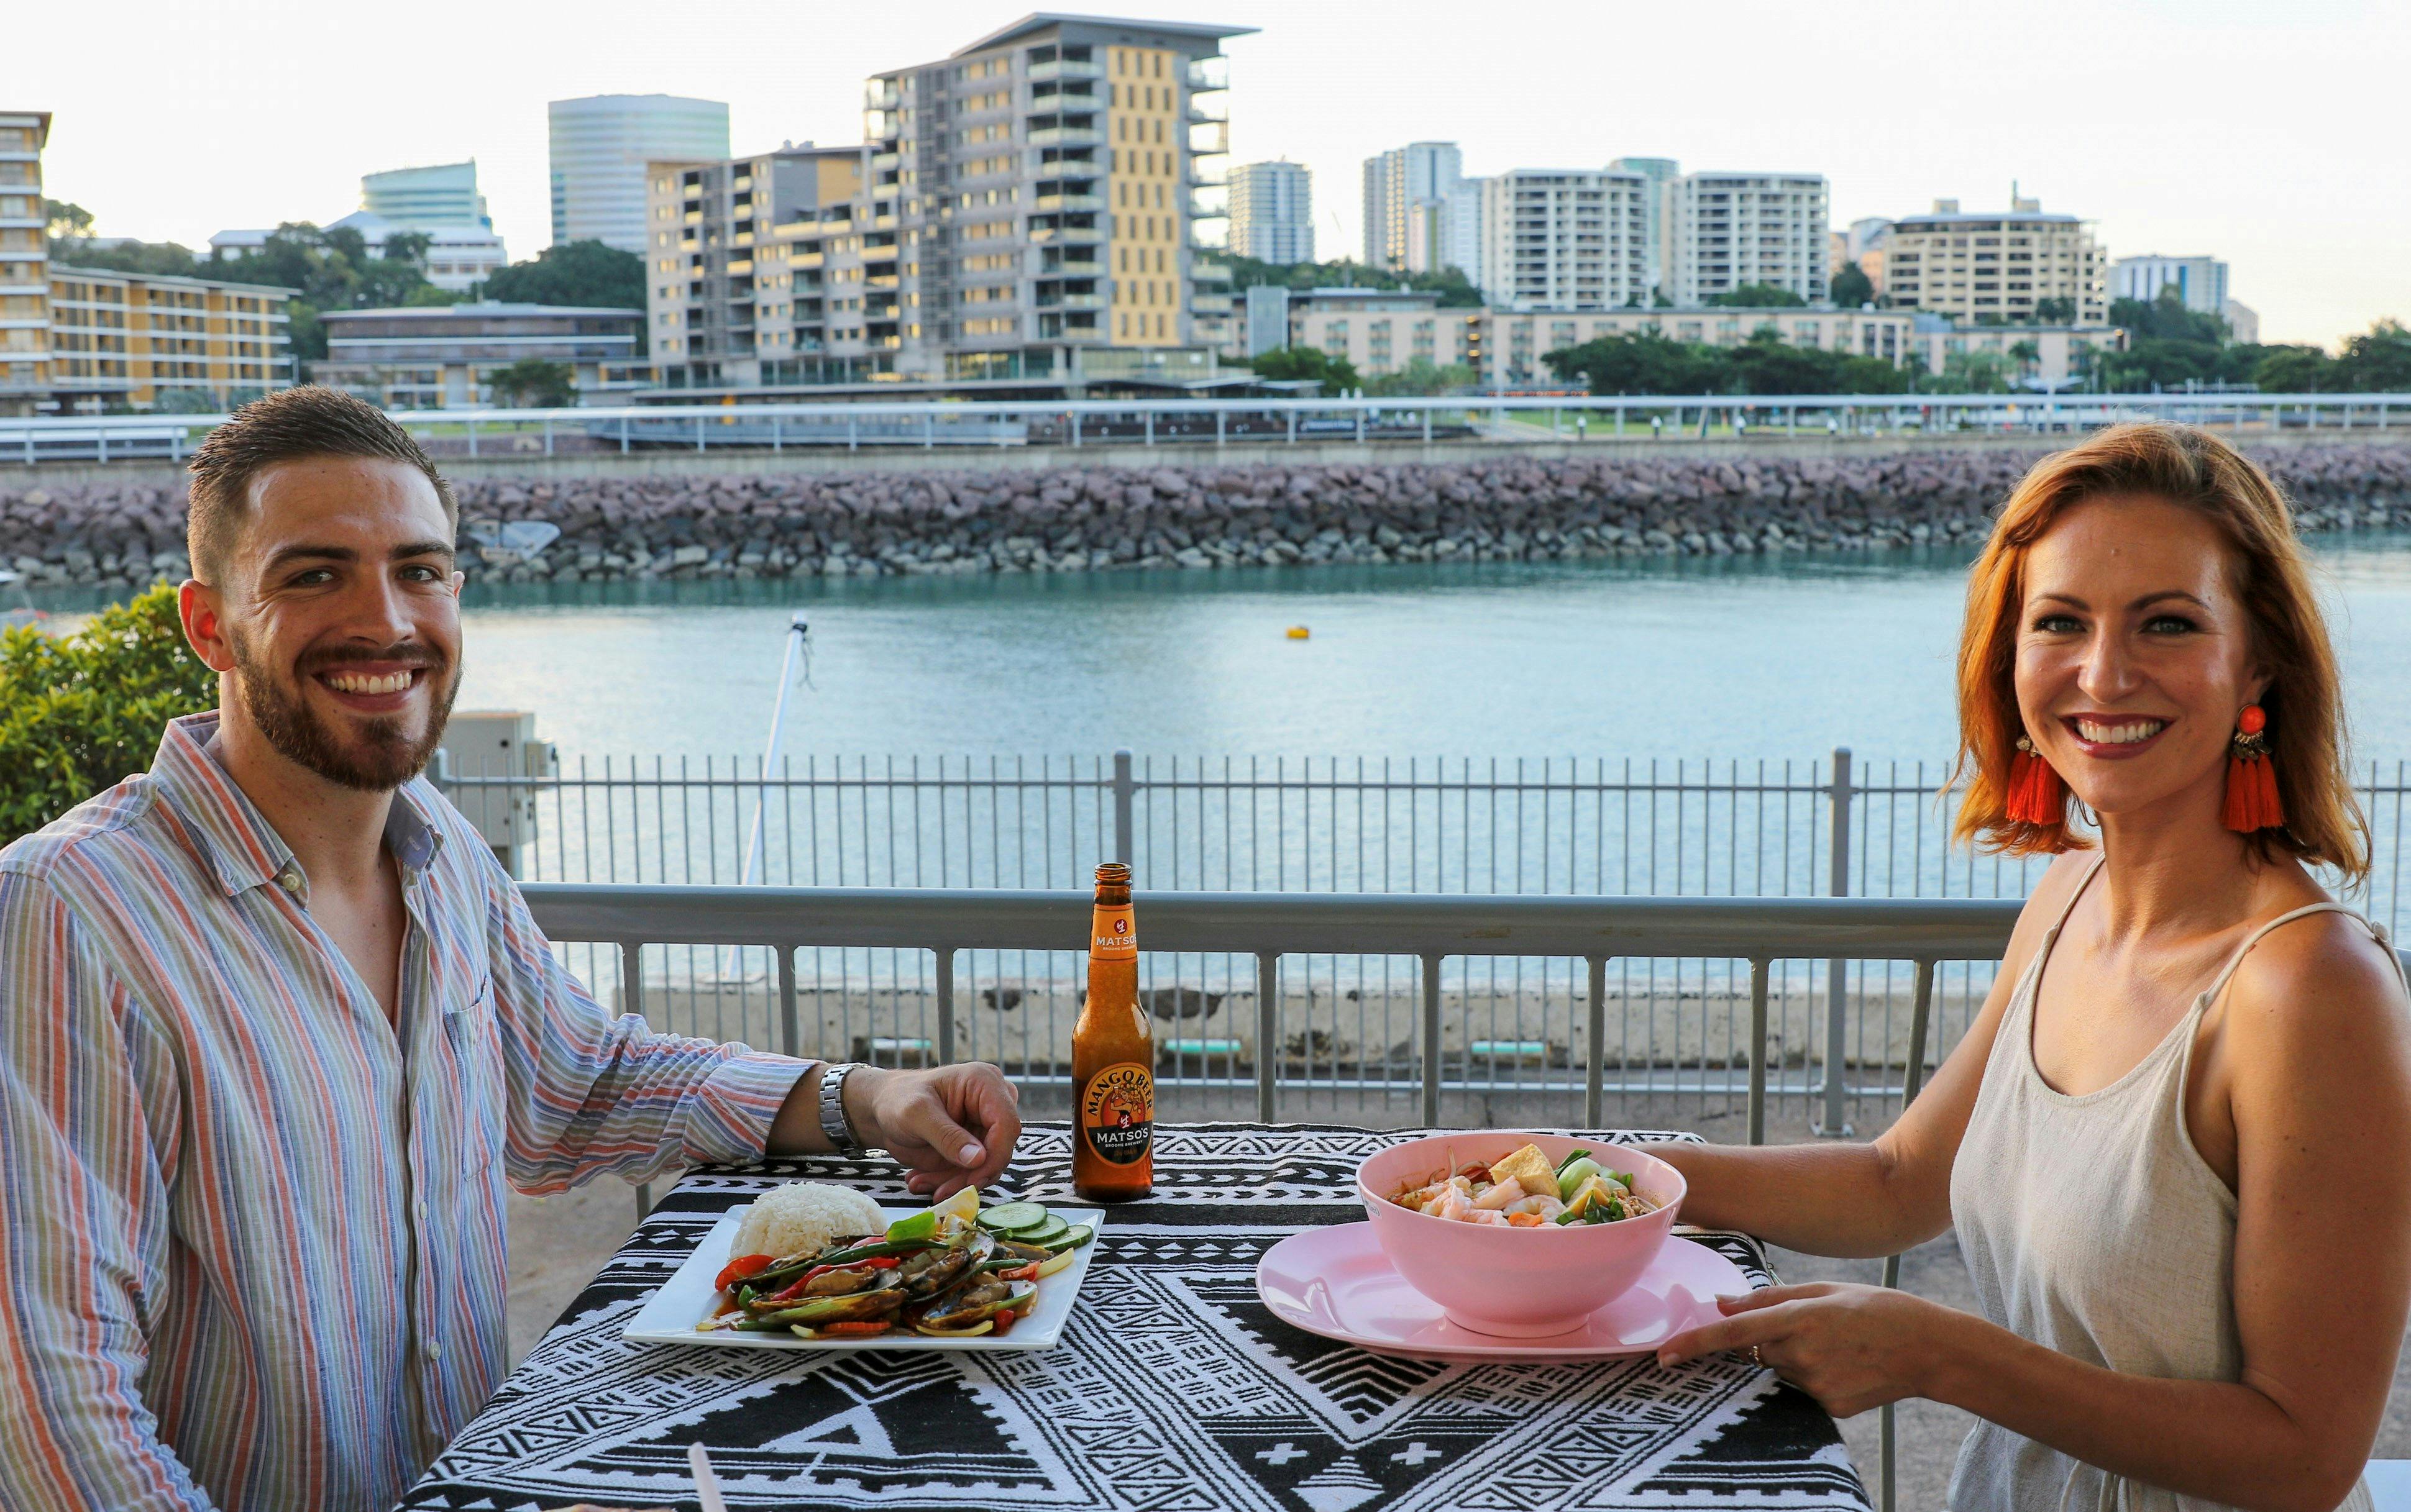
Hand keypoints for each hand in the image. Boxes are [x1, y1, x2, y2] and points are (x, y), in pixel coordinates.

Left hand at [846, 1063, 1021, 1198]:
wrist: (882, 1110)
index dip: (994, 1156)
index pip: (1007, 1124)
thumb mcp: (916, 1115)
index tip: (972, 1180)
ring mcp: (985, 1126)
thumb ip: (947, 1136)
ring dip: (956, 1182)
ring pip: (986, 1166)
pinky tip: (923, 1179)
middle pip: (999, 1150)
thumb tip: (979, 1159)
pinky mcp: (976, 1146)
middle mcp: (992, 1103)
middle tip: (939, 1191)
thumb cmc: (897, 1100)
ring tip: (919, 1182)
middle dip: (969, 1175)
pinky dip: (950, 1182)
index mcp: (984, 1083)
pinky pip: (973, 1172)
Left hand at [1655, 1282, 1948, 1417]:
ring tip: (1837, 1345)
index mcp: (1798, 1317)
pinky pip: (1803, 1390)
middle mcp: (1802, 1354)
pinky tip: (1847, 1364)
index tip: (1664, 1356)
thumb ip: (1768, 1298)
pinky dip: (1816, 1376)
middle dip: (1770, 1341)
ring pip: (1781, 1370)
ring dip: (1794, 1358)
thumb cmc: (1877, 1309)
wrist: (1929, 1348)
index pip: (1732, 1334)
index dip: (1695, 1344)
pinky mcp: (1829, 1407)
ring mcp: (1816, 1385)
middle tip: (1814, 1328)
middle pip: (1758, 1352)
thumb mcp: (1824, 1289)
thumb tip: (1721, 1304)